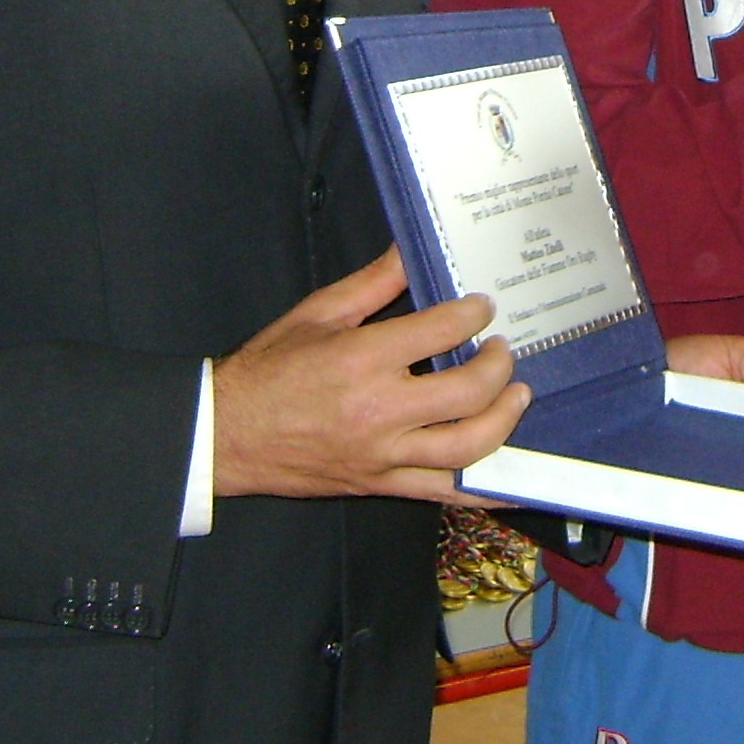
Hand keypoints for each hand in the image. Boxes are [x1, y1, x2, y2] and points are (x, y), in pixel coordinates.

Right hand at [211, 248, 529, 502]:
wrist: (226, 435)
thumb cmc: (267, 372)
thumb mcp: (316, 314)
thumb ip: (372, 283)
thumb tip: (411, 250)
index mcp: (361, 359)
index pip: (440, 331)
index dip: (471, 313)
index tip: (481, 307)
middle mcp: (379, 410)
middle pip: (467, 391)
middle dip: (498, 365)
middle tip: (502, 349)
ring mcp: (384, 454)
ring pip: (467, 447)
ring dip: (504, 418)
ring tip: (516, 395)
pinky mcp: (382, 484)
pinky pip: (446, 493)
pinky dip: (486, 489)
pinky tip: (515, 478)